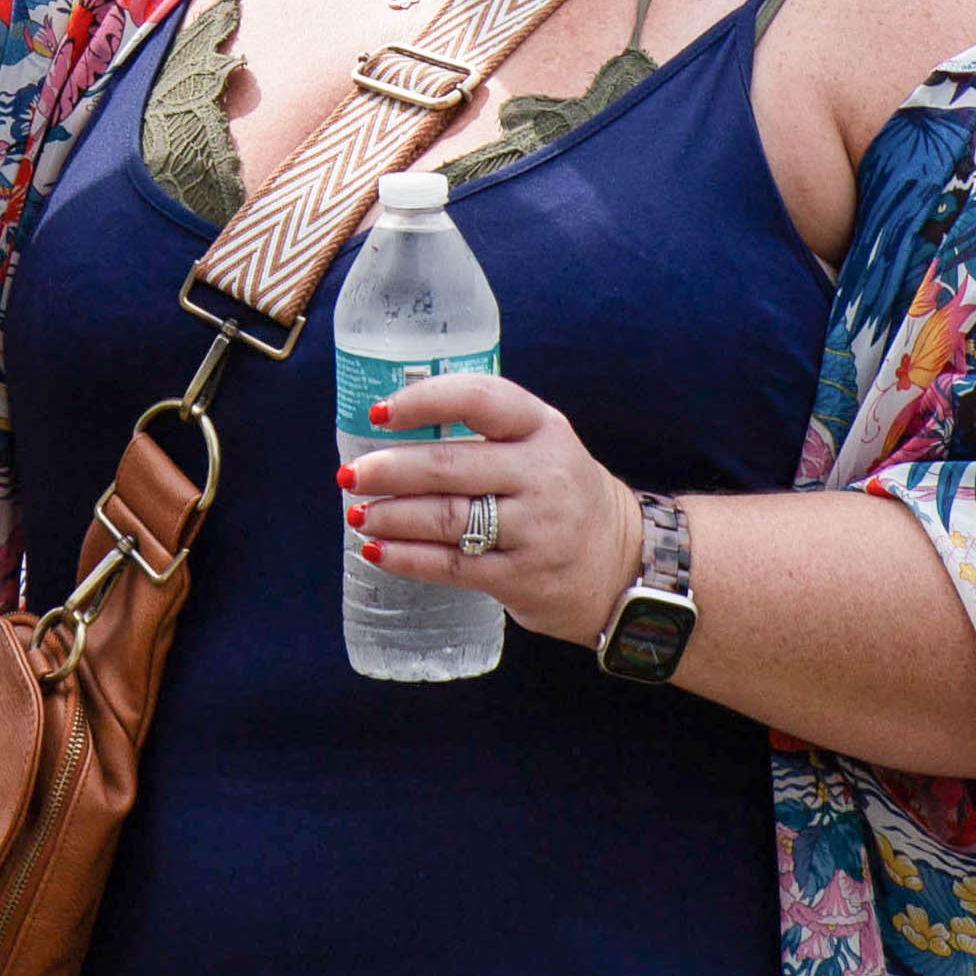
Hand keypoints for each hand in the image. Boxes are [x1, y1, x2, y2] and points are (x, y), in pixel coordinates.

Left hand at [341, 374, 644, 648]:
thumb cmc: (561, 493)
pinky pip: (452, 566)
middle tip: (351, 474)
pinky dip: (406, 558)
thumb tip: (392, 422)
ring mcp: (535, 529)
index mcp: (542, 428)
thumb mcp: (542, 444)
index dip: (423, 402)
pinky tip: (376, 550)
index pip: (478, 399)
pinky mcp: (522, 577)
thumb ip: (485, 430)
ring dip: (391, 515)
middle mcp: (542, 474)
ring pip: (446, 518)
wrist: (624, 563)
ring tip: (358, 511)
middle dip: (390, 470)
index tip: (378, 413)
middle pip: (450, 466)